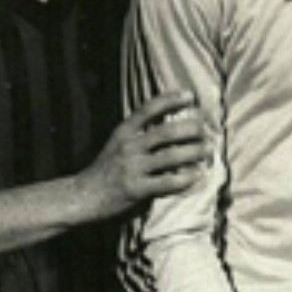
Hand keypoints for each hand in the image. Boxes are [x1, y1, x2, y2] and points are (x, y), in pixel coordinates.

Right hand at [85, 90, 208, 216]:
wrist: (83, 196)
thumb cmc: (105, 168)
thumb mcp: (118, 142)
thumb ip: (140, 133)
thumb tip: (173, 123)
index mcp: (124, 131)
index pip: (149, 109)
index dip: (170, 99)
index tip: (190, 95)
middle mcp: (128, 146)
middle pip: (166, 132)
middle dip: (191, 129)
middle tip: (207, 130)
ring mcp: (132, 168)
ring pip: (170, 156)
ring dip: (194, 152)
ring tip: (208, 150)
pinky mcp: (136, 189)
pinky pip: (167, 183)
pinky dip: (185, 179)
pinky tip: (198, 175)